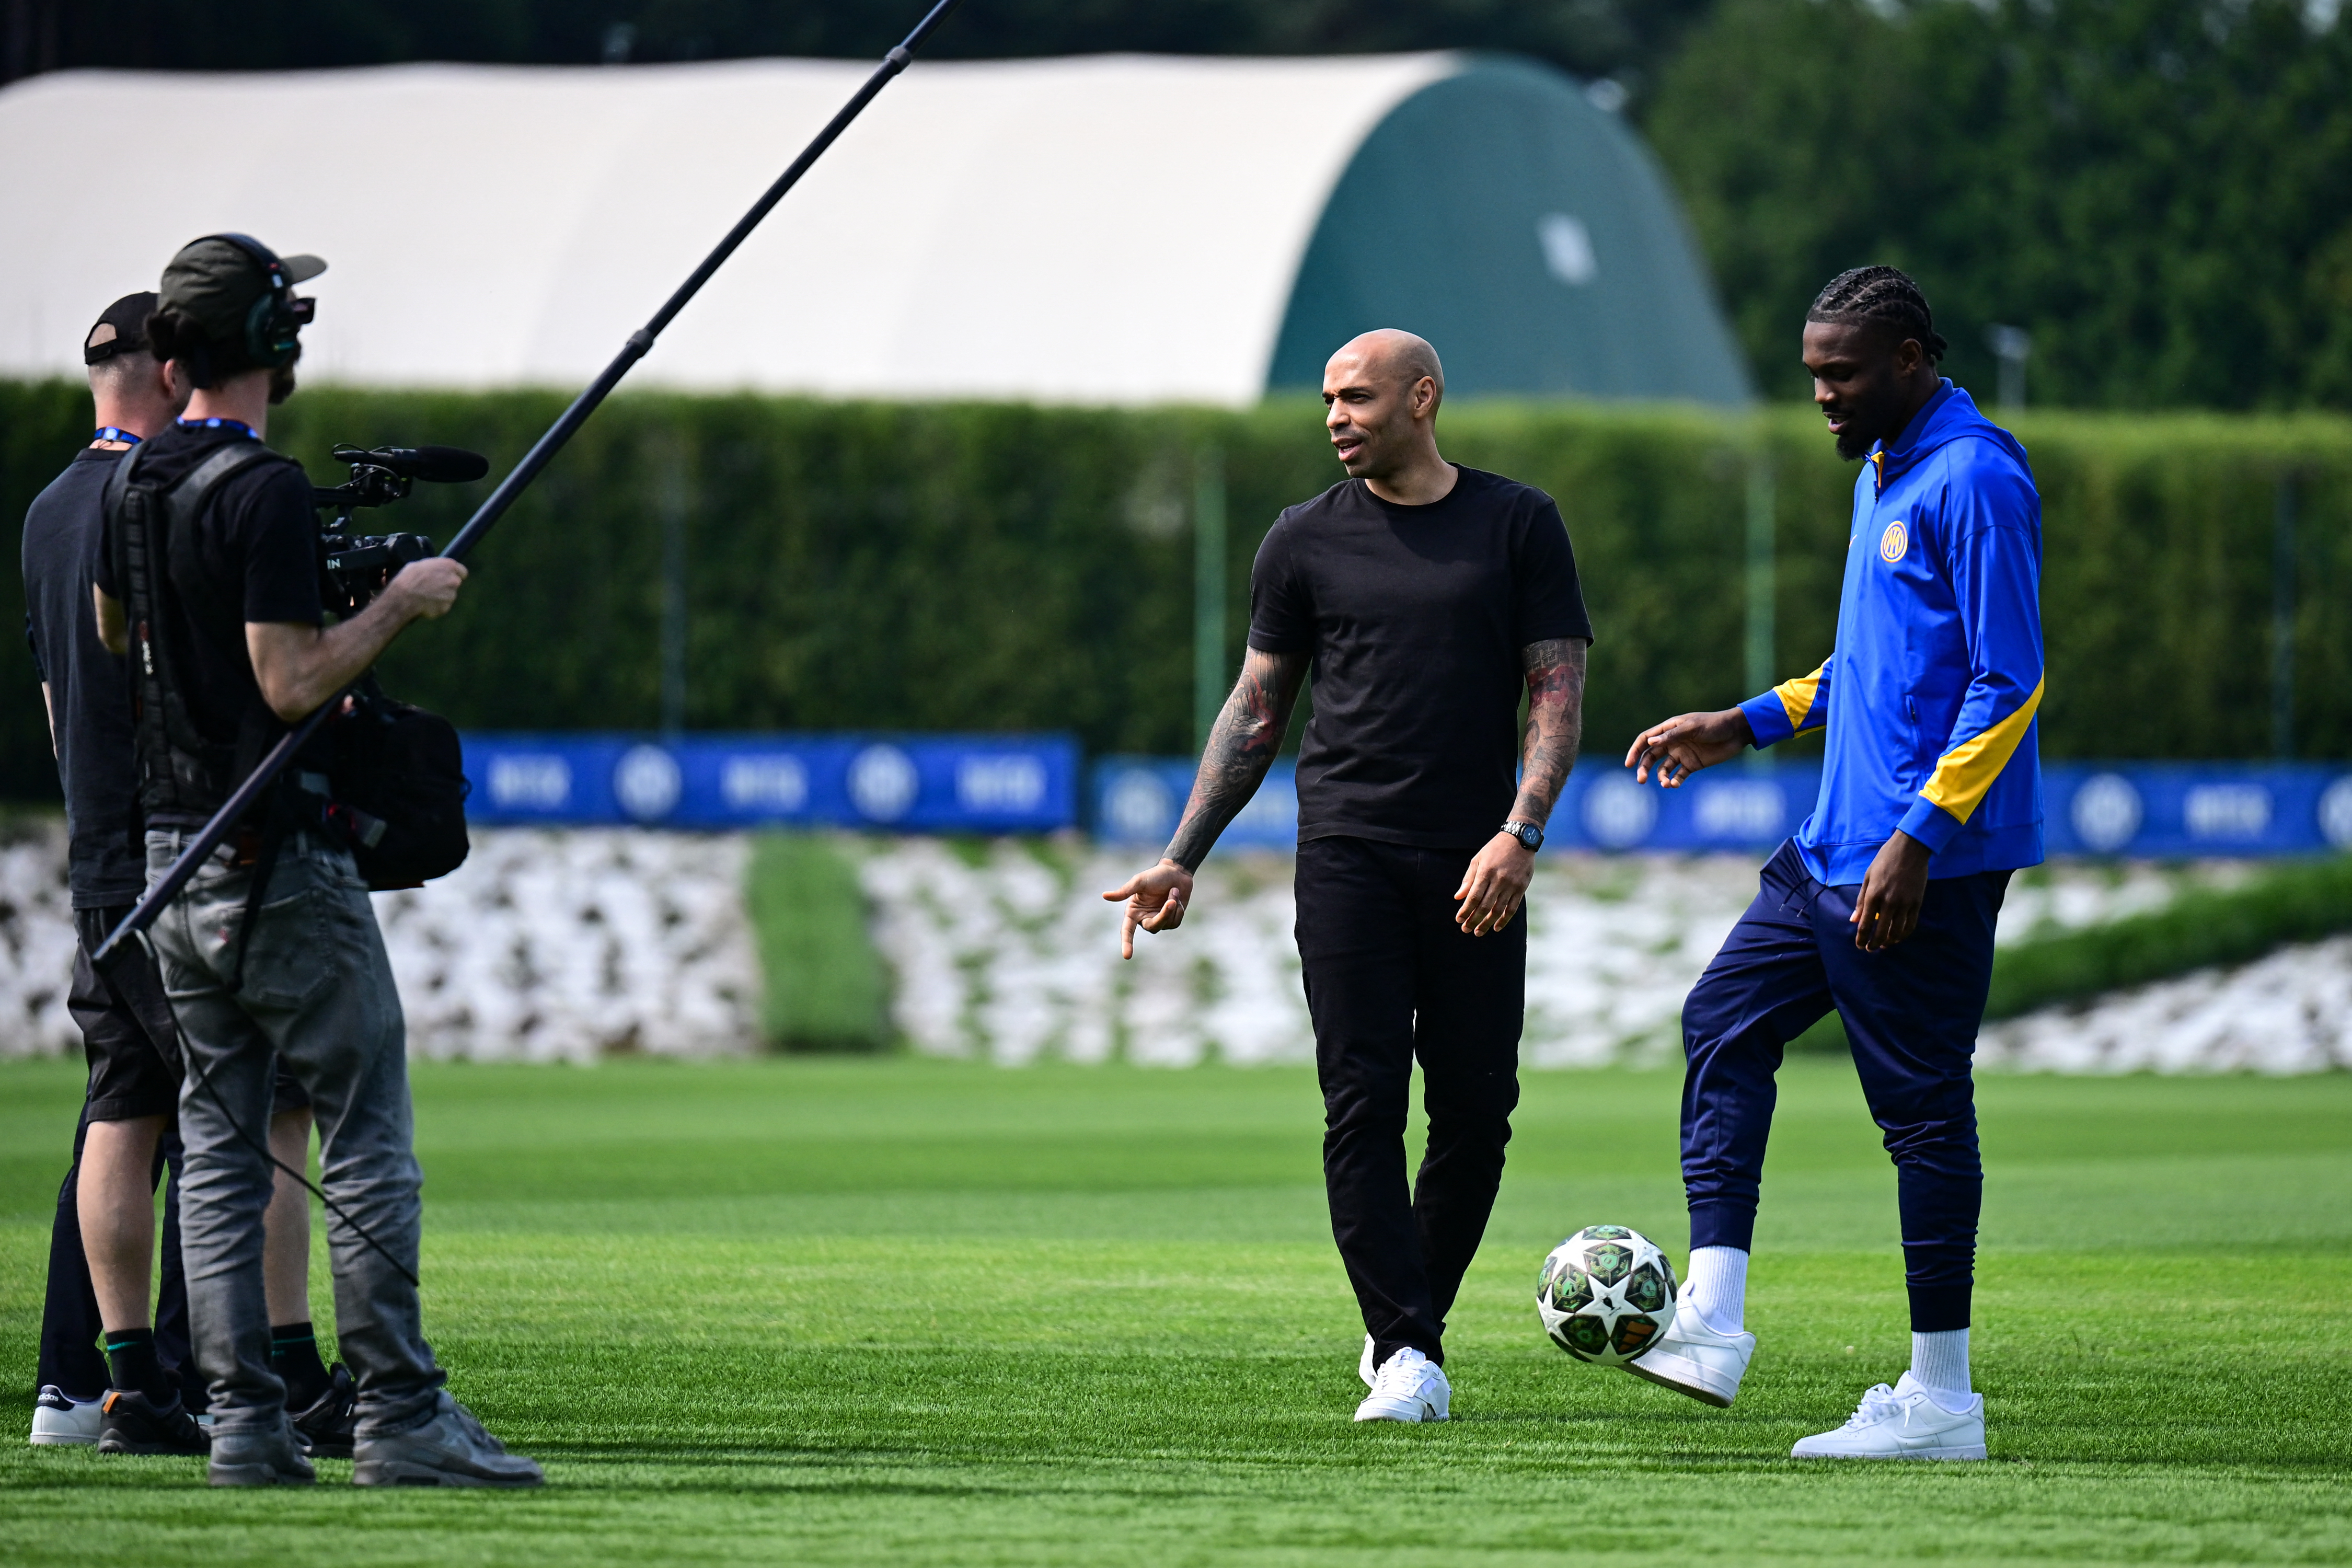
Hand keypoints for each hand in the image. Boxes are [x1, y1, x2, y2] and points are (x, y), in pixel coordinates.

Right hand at [384, 558, 468, 621]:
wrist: (403, 596)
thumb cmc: (408, 578)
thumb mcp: (420, 565)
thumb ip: (434, 568)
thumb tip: (434, 570)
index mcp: (449, 566)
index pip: (462, 572)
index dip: (455, 574)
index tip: (450, 577)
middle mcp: (454, 580)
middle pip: (455, 584)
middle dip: (447, 586)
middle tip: (433, 587)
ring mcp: (451, 595)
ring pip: (449, 596)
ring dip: (440, 597)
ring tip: (425, 596)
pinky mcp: (446, 607)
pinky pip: (442, 607)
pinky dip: (436, 606)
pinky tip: (424, 604)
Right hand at [1102, 858, 1194, 958]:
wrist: (1176, 872)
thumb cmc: (1155, 875)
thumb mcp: (1139, 882)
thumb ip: (1124, 891)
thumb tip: (1105, 896)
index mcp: (1133, 911)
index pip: (1127, 931)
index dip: (1127, 944)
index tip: (1127, 956)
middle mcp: (1144, 918)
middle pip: (1153, 927)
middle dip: (1163, 915)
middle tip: (1171, 901)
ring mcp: (1158, 920)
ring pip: (1166, 924)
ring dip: (1172, 907)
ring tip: (1173, 891)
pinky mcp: (1171, 919)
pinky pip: (1176, 922)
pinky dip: (1179, 909)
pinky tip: (1176, 896)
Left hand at [1454, 833, 1533, 935]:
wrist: (1520, 840)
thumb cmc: (1494, 850)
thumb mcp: (1478, 859)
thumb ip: (1468, 879)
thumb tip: (1458, 898)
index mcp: (1486, 872)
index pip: (1474, 897)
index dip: (1466, 910)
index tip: (1459, 919)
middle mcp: (1499, 879)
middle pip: (1485, 906)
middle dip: (1474, 920)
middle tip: (1466, 930)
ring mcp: (1512, 885)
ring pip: (1498, 910)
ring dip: (1487, 923)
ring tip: (1478, 932)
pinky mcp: (1522, 888)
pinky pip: (1512, 908)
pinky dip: (1504, 919)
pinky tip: (1496, 927)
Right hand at [1624, 708, 1752, 786]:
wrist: (1737, 732)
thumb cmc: (1714, 724)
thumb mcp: (1692, 728)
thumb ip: (1671, 736)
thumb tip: (1650, 742)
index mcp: (1669, 729)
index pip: (1646, 740)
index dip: (1635, 751)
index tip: (1629, 764)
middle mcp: (1673, 742)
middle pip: (1651, 757)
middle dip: (1644, 768)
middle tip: (1641, 780)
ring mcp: (1682, 754)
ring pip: (1663, 769)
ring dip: (1661, 777)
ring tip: (1666, 784)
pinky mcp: (1692, 765)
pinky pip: (1679, 775)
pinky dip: (1674, 781)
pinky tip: (1674, 785)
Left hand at [1851, 831, 1930, 950]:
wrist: (1910, 849)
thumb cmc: (1884, 860)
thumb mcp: (1868, 877)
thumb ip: (1861, 901)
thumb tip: (1854, 920)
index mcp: (1873, 895)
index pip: (1865, 924)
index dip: (1861, 938)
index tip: (1859, 945)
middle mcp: (1889, 902)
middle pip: (1881, 932)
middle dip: (1874, 944)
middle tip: (1870, 949)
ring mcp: (1905, 903)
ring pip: (1897, 932)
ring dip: (1889, 942)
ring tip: (1884, 945)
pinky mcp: (1917, 903)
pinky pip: (1911, 925)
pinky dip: (1904, 934)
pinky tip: (1898, 937)